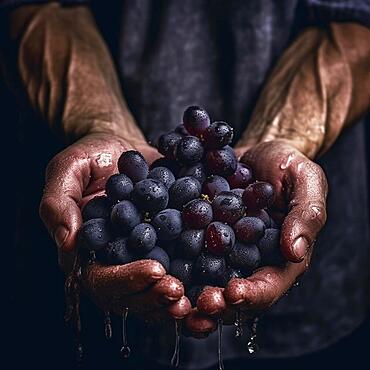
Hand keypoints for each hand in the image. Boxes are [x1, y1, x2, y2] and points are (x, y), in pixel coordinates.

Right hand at [39, 132, 189, 321]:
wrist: (126, 150)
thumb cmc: (93, 157)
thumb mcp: (68, 169)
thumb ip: (58, 203)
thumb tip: (67, 242)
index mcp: (88, 252)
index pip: (101, 279)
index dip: (126, 280)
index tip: (154, 270)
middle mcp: (116, 261)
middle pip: (132, 295)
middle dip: (155, 296)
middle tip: (179, 291)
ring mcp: (144, 257)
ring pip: (157, 290)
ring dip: (177, 298)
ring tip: (197, 296)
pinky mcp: (168, 246)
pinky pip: (181, 268)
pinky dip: (197, 278)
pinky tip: (216, 276)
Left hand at [187, 140, 327, 333]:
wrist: (254, 152)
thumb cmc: (286, 165)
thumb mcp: (306, 181)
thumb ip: (306, 215)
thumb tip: (295, 252)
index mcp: (280, 256)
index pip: (270, 286)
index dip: (253, 295)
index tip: (233, 293)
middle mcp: (250, 260)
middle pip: (235, 295)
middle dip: (218, 305)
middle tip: (200, 305)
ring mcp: (223, 251)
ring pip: (207, 282)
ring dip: (191, 296)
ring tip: (174, 297)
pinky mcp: (201, 236)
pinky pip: (187, 254)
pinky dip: (174, 264)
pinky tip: (158, 268)